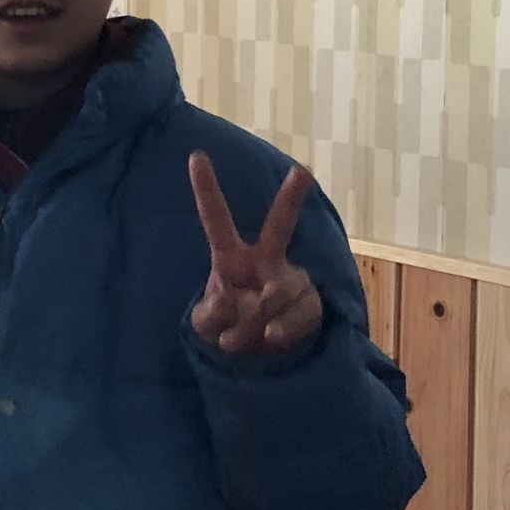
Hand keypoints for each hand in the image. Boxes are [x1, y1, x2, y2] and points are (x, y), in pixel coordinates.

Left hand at [188, 153, 325, 358]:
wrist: (259, 353)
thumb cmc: (226, 325)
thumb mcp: (205, 324)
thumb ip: (212, 313)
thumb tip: (243, 300)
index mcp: (230, 258)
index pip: (215, 220)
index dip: (206, 189)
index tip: (196, 155)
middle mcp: (266, 260)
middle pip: (279, 226)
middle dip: (291, 199)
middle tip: (303, 170)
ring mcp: (292, 280)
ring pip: (277, 293)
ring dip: (254, 322)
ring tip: (241, 336)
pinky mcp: (313, 303)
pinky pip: (296, 317)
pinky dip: (277, 333)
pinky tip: (270, 338)